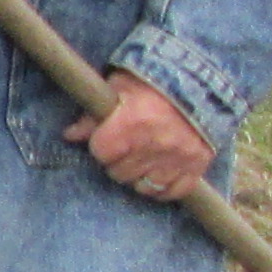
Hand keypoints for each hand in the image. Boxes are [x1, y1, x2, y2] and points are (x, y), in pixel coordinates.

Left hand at [68, 73, 215, 203]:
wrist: (202, 79)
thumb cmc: (153, 80)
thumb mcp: (119, 88)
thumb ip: (93, 115)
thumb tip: (70, 135)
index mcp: (131, 124)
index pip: (101, 153)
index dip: (101, 146)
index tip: (107, 138)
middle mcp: (154, 145)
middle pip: (119, 173)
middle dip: (118, 162)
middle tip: (126, 147)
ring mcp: (178, 158)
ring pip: (144, 187)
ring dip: (139, 176)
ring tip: (143, 159)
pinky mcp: (197, 165)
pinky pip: (174, 191)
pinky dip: (165, 187)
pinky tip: (160, 174)